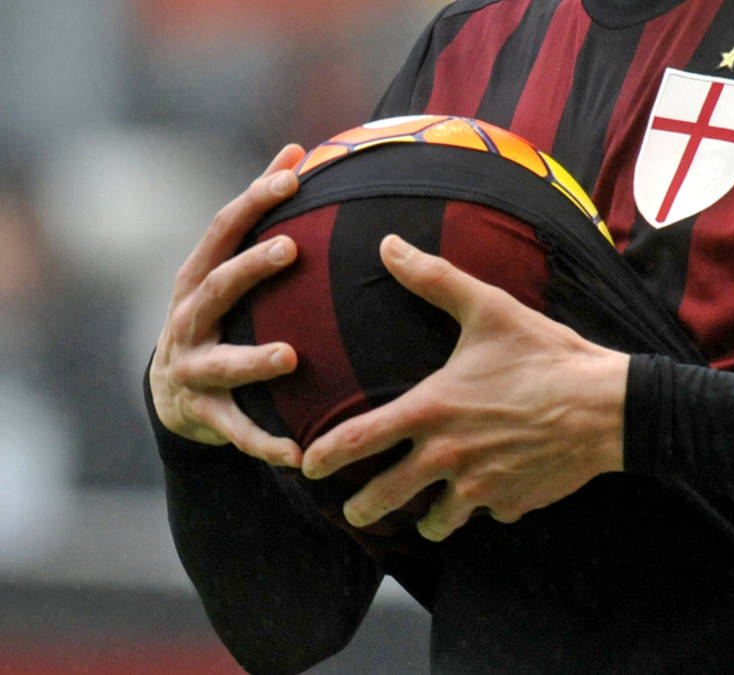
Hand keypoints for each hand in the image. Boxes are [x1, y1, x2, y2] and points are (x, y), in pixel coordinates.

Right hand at [149, 144, 306, 466]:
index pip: (223, 230)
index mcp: (197, 278)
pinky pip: (239, 430)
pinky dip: (266, 442)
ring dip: (254, 359)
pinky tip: (298, 453)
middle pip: (218, 287)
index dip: (254, 199)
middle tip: (291, 249)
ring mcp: (194, 367)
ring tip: (290, 356)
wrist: (173, 393)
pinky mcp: (207, 413)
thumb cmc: (216, 314)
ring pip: (224, 363)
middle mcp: (188, 319)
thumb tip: (296, 149)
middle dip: (250, 268)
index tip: (293, 174)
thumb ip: (258, 213)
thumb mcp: (225, 266)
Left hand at [302, 234, 630, 540]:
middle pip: (384, 497)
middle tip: (355, 510)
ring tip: (427, 513)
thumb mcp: (489, 309)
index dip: (323, 457)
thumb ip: (434, 279)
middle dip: (363, 507)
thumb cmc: (546, 355)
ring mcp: (481, 487)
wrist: (607, 406)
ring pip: (436, 521)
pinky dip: (487, 507)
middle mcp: (448, 456)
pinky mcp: (513, 503)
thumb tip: (388, 245)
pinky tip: (495, 490)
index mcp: (432, 410)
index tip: (307, 466)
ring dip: (428, 518)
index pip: (358, 441)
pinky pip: (489, 513)